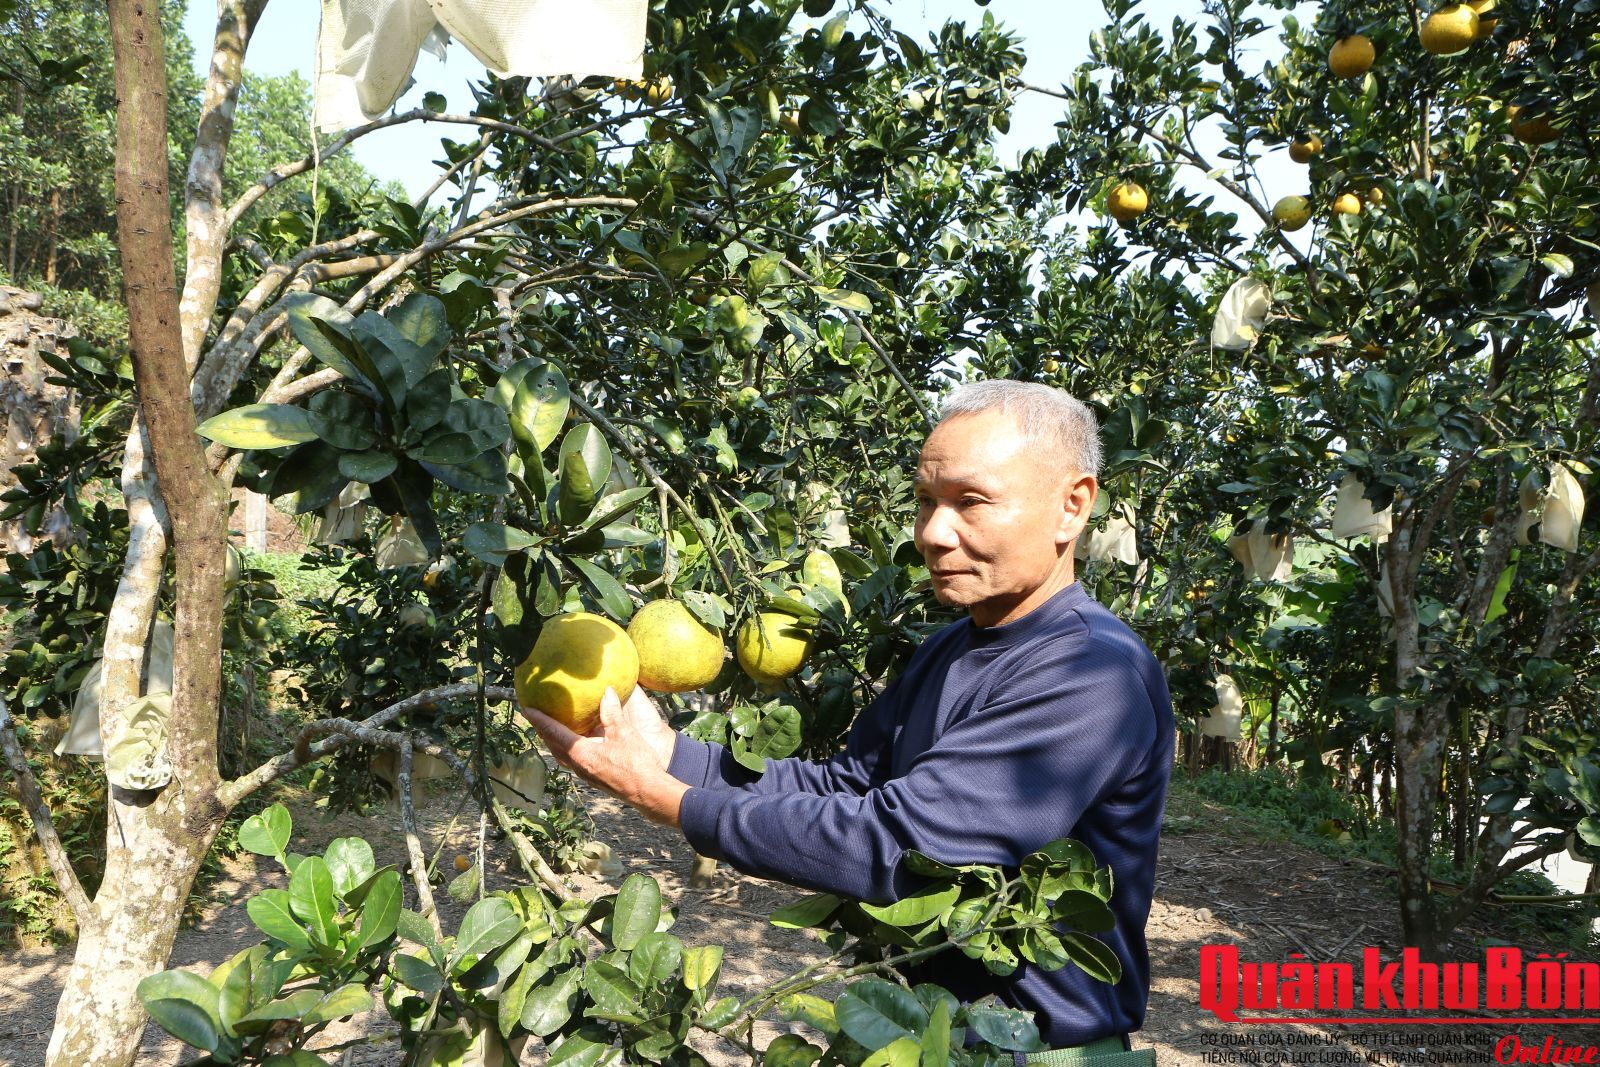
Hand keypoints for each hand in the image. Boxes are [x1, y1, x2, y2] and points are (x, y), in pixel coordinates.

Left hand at [522, 687, 687, 827]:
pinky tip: (574, 743)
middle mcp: (578, 765)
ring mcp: (585, 774)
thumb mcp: (624, 733)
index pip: (554, 733)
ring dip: (553, 741)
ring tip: (550, 729)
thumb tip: (606, 691)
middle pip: (553, 746)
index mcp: (581, 753)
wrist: (647, 791)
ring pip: (561, 755)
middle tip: (535, 716)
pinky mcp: (593, 777)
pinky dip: (566, 748)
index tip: (526, 708)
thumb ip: (612, 713)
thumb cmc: (636, 763)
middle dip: (542, 731)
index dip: (540, 720)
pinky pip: (572, 760)